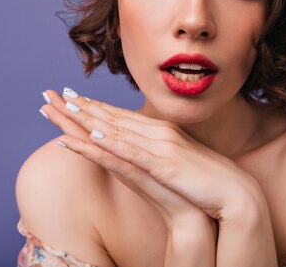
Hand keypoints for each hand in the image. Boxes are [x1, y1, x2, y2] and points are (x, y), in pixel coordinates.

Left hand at [39, 88, 251, 226]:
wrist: (233, 191)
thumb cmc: (204, 179)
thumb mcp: (175, 161)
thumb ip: (157, 152)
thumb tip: (140, 150)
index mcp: (159, 131)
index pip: (119, 116)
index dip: (93, 106)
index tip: (70, 97)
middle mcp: (157, 133)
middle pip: (111, 117)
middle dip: (80, 106)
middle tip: (52, 94)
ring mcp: (160, 146)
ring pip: (116, 130)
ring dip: (87, 119)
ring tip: (62, 109)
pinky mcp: (164, 164)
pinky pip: (132, 153)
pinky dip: (111, 143)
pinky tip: (92, 136)